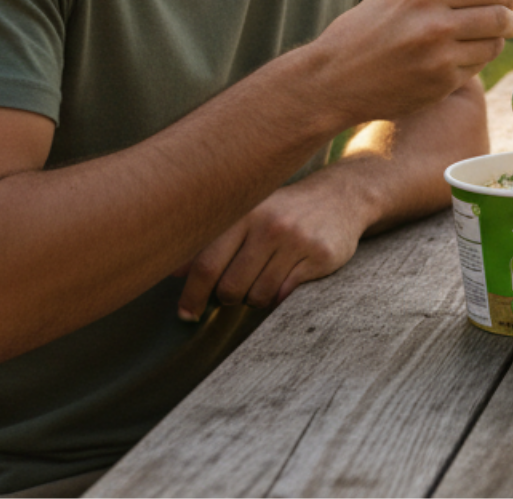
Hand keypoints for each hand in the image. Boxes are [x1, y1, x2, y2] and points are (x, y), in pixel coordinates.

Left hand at [175, 173, 365, 318]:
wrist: (341, 196)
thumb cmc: (284, 210)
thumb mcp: (248, 215)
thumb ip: (213, 242)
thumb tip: (172, 273)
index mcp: (244, 213)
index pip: (206, 264)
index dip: (192, 295)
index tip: (186, 315)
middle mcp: (269, 225)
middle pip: (230, 287)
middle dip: (229, 298)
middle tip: (236, 291)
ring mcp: (296, 240)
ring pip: (258, 296)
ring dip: (255, 298)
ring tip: (263, 281)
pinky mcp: (320, 256)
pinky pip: (285, 295)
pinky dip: (278, 296)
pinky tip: (284, 280)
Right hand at [304, 0, 512, 127]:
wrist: (332, 79)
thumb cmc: (366, 29)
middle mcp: (435, 25)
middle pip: (500, 17)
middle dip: (510, 17)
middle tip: (506, 18)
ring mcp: (439, 58)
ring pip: (493, 45)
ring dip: (492, 40)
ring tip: (473, 37)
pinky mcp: (441, 85)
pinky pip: (475, 68)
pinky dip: (472, 61)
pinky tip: (452, 57)